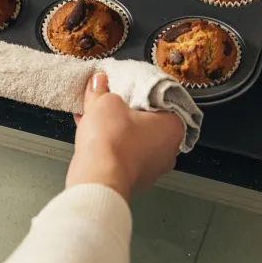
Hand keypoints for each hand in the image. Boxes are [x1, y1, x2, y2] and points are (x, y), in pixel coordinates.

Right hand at [66, 73, 184, 199]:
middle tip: (109, 102)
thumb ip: (102, 90)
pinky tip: (89, 134)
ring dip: (115, 129)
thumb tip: (99, 82)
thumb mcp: (105, 102)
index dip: (142, 92)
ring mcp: (151, 168)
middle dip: (126, 113)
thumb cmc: (113, 140)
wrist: (98, 177)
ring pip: (133, 141)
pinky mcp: (133, 179)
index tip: (128, 87)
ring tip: (93, 116)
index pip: (162, 103)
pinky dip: (109, 146)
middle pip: (147, 123)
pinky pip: (121, 156)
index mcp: (172, 127)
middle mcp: (168, 150)